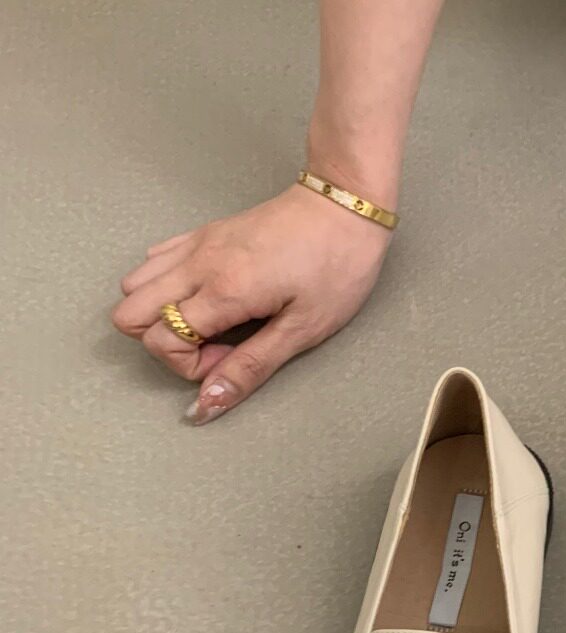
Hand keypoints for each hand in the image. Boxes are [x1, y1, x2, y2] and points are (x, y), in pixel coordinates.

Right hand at [112, 183, 391, 422]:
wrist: (344, 204)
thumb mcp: (302, 330)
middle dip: (165, 343)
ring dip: (161, 315)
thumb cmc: (335, 267)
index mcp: (222, 291)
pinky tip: (209, 297)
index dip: (188, 365)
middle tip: (218, 346)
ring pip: (134, 286)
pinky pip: (155, 261)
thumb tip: (209, 403)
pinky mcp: (202, 234)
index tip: (228, 360)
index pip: (160, 339)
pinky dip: (166, 288)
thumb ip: (250, 367)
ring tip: (215, 323)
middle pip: (129, 313)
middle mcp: (197, 264)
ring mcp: (195, 245)